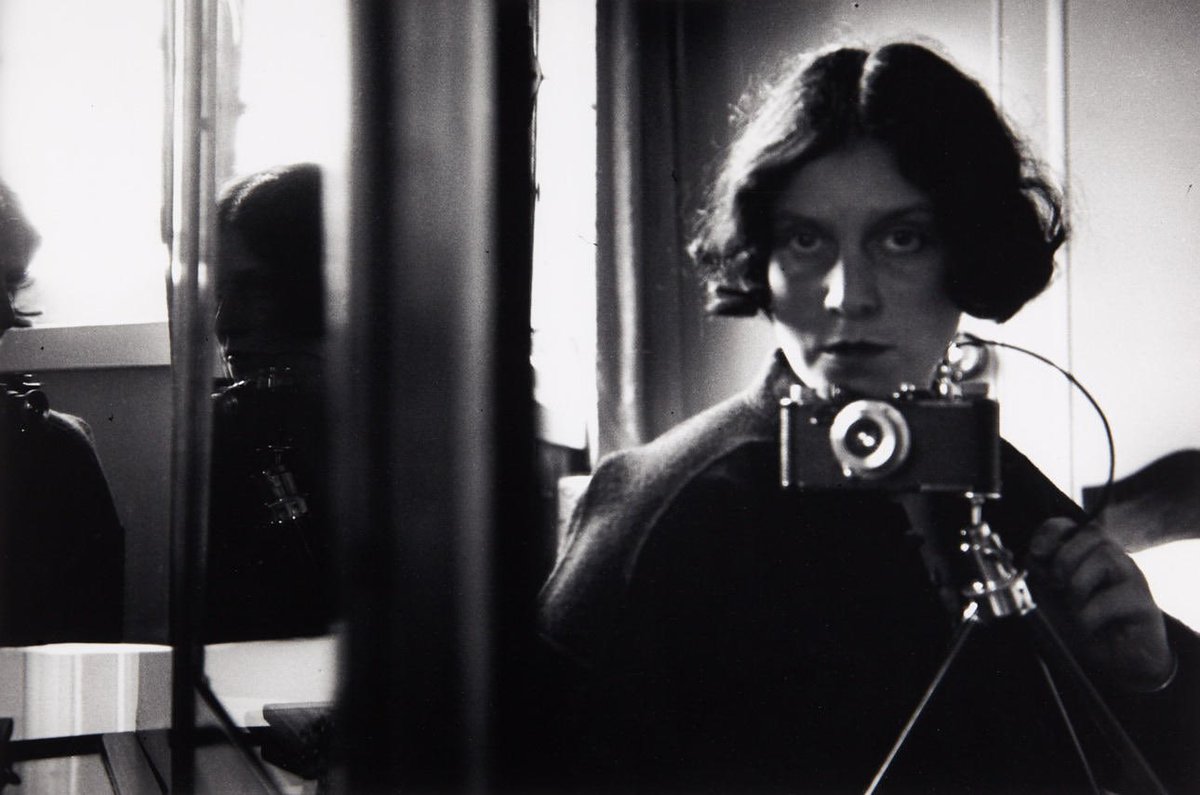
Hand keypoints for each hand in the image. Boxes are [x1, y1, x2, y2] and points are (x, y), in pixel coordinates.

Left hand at [1027, 517, 1173, 691]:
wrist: (1120, 662)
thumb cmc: (1086, 625)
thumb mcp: (1054, 597)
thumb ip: (1043, 574)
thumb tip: (1033, 556)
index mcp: (1089, 555)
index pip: (1071, 525)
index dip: (1051, 532)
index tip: (1036, 553)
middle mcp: (1114, 560)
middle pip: (1092, 533)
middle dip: (1065, 558)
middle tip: (1057, 584)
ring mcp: (1132, 579)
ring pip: (1105, 556)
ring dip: (1078, 584)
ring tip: (1075, 607)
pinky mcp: (1144, 605)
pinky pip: (1113, 597)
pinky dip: (1090, 614)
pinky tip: (1087, 625)